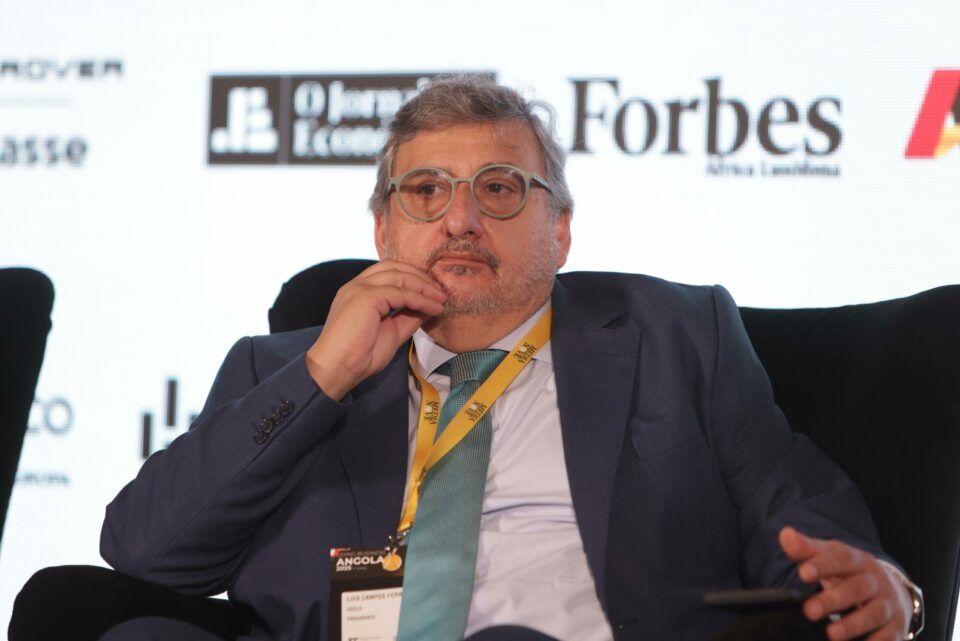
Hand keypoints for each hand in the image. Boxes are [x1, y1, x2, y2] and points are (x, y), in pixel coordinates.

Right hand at [305, 261, 446, 399]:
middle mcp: (357, 285)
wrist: (337, 369)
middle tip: (440, 292)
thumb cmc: (359, 357)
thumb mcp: (391, 333)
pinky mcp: (366, 297)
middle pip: (395, 267)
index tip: (432, 292)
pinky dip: (421, 299)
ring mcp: (360, 289)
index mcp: (358, 291)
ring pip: (400, 277)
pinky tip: (433, 308)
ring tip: (441, 300)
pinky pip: (401, 293)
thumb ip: (408, 317)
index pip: (388, 271)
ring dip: (425, 287)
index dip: (413, 278)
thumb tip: (428, 308)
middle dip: (421, 278)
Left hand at [779, 526, 912, 640]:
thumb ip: (807, 549)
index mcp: (859, 560)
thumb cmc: (851, 572)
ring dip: (853, 625)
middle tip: (809, 611)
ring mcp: (888, 603)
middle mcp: (876, 581)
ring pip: (873, 614)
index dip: (822, 565)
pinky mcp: (896, 626)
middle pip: (856, 589)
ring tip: (832, 634)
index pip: (841, 559)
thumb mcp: (832, 556)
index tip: (803, 573)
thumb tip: (785, 535)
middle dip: (833, 600)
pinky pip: (890, 636)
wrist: (892, 588)